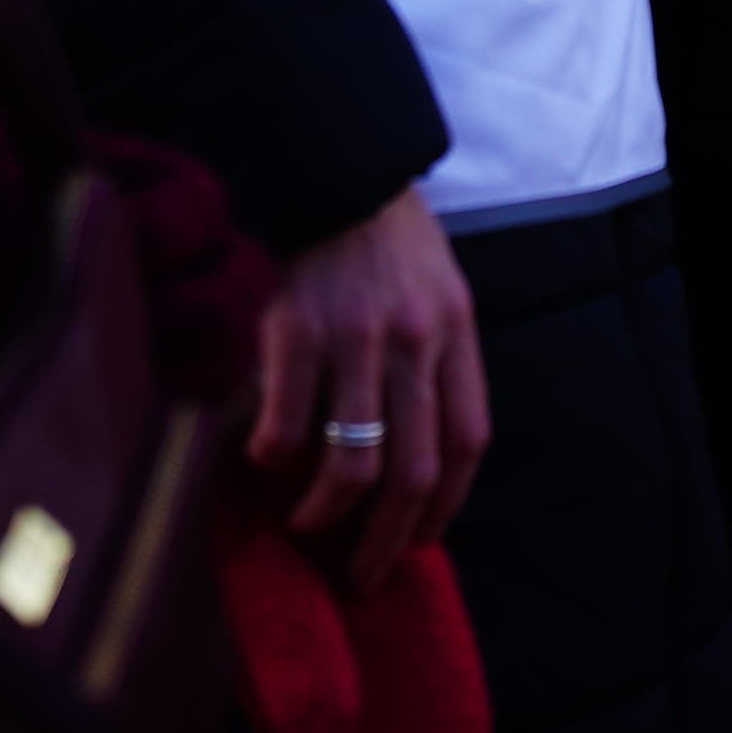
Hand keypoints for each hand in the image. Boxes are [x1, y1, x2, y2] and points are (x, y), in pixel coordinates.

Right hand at [248, 184, 490, 591]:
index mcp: (455, 328)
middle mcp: (414, 338)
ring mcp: (354, 337)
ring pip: (354, 462)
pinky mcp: (293, 330)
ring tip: (306, 525)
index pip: (468, 440)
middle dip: (388, 537)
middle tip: (363, 572)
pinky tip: (264, 464)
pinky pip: (286, 426)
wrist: (326, 160)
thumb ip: (435, 352)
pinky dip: (274, 460)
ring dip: (327, 513)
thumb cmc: (378, 230)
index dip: (446, 504)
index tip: (421, 538)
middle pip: (415, 470)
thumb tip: (416, 446)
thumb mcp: (435, 282)